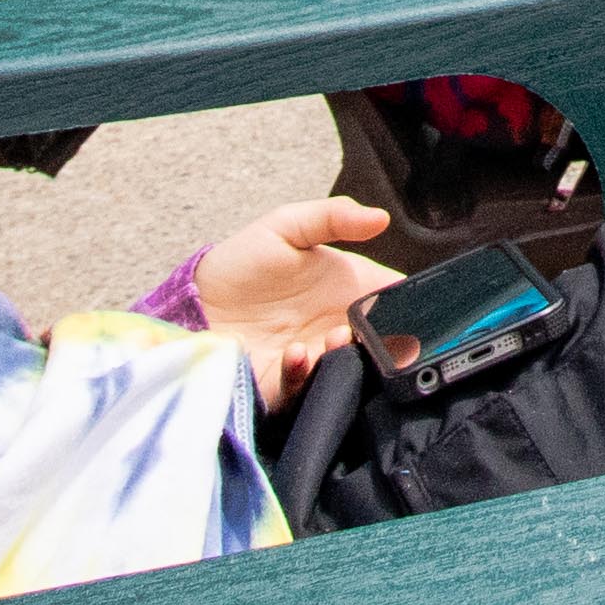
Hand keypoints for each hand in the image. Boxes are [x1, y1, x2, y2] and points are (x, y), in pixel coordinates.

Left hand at [187, 193, 396, 401]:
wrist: (196, 303)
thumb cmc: (241, 263)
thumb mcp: (286, 227)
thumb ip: (333, 217)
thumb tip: (380, 217)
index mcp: (348, 288)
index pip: (392, 298)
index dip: (407, 302)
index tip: (408, 303)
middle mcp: (338, 325)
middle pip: (383, 339)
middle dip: (387, 337)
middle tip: (372, 324)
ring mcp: (316, 357)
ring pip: (352, 366)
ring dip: (349, 356)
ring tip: (334, 337)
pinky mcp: (288, 384)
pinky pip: (306, 387)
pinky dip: (306, 374)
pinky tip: (295, 353)